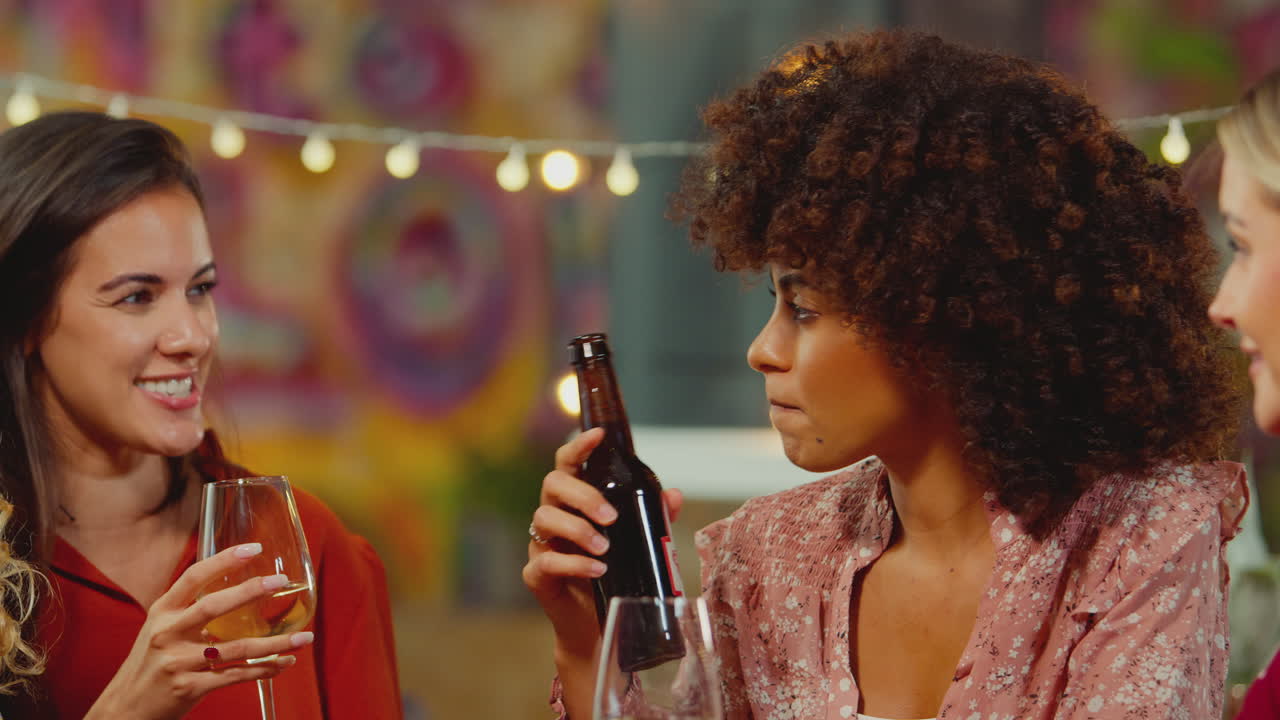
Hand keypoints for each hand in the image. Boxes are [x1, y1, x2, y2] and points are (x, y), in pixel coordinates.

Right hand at [86, 543, 315, 719]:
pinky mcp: (190, 687)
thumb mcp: (160, 628)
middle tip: (280, 582)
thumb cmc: (150, 663)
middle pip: (213, 607)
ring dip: (275, 643)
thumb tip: (236, 588)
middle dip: (250, 592)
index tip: (253, 548)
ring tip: (305, 637)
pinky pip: (236, 675)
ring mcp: (179, 662)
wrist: (125, 708)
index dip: (223, 560)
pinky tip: (285, 662)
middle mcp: (168, 633)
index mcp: (162, 612)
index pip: (193, 577)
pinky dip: (265, 669)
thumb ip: (190, 610)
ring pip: (236, 648)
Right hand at [522, 428, 682, 715]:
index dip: (579, 446)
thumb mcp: (639, 543)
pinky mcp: (536, 576)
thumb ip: (653, 517)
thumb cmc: (616, 575)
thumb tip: (674, 494)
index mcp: (574, 500)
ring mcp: (541, 545)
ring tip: (606, 548)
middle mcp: (553, 515)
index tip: (598, 436)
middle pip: (553, 485)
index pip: (568, 463)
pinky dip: (574, 563)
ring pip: (544, 518)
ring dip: (578, 529)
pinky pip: (546, 562)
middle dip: (583, 496)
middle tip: (611, 517)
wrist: (599, 626)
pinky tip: (598, 568)